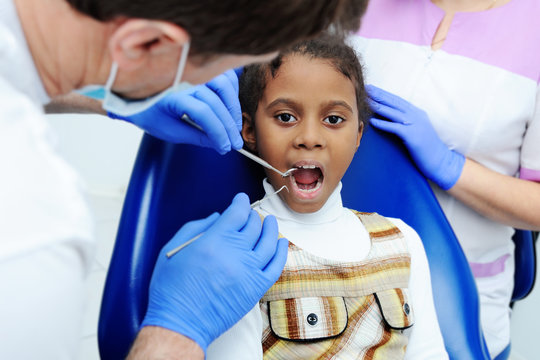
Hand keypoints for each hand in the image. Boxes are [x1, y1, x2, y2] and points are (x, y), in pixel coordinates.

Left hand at [108, 70, 242, 154]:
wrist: (138, 95)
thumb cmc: (151, 113)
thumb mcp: (171, 131)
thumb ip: (197, 137)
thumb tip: (220, 143)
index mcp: (173, 96)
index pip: (203, 113)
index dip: (218, 132)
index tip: (225, 147)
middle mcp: (186, 81)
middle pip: (216, 102)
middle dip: (229, 126)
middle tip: (235, 143)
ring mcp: (195, 74)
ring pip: (224, 85)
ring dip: (233, 108)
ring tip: (234, 127)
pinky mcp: (202, 72)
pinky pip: (224, 77)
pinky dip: (232, 92)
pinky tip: (232, 108)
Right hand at [142, 193, 287, 351]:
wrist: (181, 323)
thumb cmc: (171, 288)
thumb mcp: (173, 249)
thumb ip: (196, 227)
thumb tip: (217, 216)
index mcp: (214, 241)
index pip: (237, 212)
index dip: (240, 202)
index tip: (241, 199)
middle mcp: (235, 253)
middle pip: (254, 225)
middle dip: (252, 215)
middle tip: (250, 215)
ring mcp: (249, 271)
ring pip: (269, 242)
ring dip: (271, 228)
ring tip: (270, 222)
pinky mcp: (256, 288)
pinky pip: (276, 266)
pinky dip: (281, 252)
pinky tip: (281, 243)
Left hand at [367, 85, 464, 189]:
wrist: (441, 160)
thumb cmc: (427, 148)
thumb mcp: (418, 130)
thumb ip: (407, 123)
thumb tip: (392, 120)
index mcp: (417, 113)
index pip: (398, 100)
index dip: (385, 94)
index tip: (372, 89)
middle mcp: (417, 116)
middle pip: (395, 103)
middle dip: (380, 95)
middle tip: (367, 88)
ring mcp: (415, 125)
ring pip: (394, 112)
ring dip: (379, 106)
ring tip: (366, 101)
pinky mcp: (413, 136)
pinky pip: (395, 128)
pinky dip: (384, 124)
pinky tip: (373, 121)